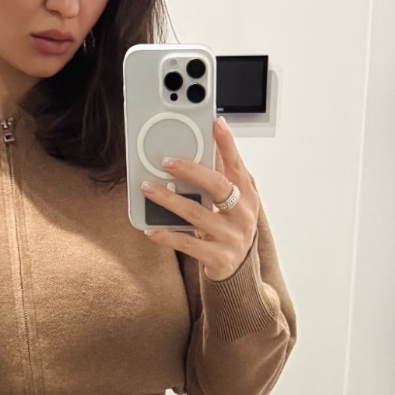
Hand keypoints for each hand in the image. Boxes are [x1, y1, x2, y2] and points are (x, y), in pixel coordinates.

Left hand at [140, 115, 257, 280]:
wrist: (238, 271)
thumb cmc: (230, 229)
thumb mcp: (232, 204)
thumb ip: (219, 181)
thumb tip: (195, 152)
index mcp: (246, 196)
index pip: (237, 165)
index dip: (228, 144)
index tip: (216, 123)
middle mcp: (242, 214)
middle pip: (217, 187)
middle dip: (191, 171)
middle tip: (167, 162)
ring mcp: (232, 237)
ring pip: (197, 214)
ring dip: (169, 200)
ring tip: (148, 188)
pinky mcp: (219, 257)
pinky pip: (188, 244)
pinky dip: (167, 235)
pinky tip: (151, 229)